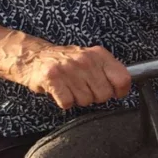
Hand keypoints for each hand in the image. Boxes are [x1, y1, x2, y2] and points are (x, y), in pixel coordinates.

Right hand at [0, 24, 132, 110]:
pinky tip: (59, 91)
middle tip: (82, 87)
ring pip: (86, 101)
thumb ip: (107, 71)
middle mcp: (85, 60)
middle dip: (94, 97)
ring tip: (69, 87)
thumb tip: (124, 87)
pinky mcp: (53, 78)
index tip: (113, 93)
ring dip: (77, 99)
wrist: (34, 57)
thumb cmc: (66, 62)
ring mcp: (69, 69)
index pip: (122, 79)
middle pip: (104, 95)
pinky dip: (63, 101)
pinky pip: (67, 103)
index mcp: (99, 55)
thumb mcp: (90, 59)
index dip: (119, 91)